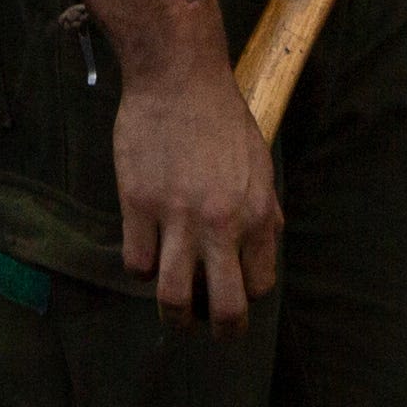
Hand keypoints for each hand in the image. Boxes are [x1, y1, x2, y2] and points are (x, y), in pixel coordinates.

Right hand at [81, 0, 277, 327]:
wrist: (178, 75)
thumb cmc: (221, 116)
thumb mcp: (258, 161)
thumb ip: (264, 205)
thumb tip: (270, 238)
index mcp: (259, 212)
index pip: (260, 285)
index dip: (246, 297)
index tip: (232, 294)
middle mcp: (223, 222)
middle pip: (225, 308)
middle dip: (219, 331)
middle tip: (207, 331)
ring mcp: (178, 215)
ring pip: (174, 298)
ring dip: (174, 315)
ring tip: (172, 315)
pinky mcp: (139, 204)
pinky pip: (136, 264)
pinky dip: (140, 268)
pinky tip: (144, 251)